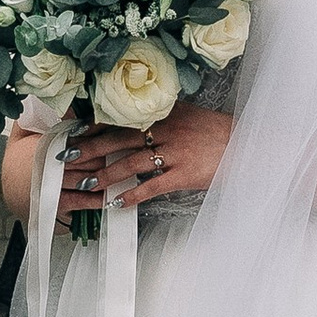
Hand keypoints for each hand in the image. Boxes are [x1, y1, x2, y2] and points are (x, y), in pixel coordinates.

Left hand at [59, 101, 233, 216]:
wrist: (248, 145)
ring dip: (105, 174)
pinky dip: (132, 195)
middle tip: (68, 157)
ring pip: (131, 163)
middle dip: (90, 148)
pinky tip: (116, 203)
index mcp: (164, 113)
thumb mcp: (186, 115)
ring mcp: (175, 152)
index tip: (72, 131)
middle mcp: (166, 129)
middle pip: (119, 138)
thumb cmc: (214, 132)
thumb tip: (129, 123)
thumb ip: (159, 117)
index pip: (122, 117)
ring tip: (85, 184)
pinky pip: (152, 187)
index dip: (94, 125)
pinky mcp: (184, 174)